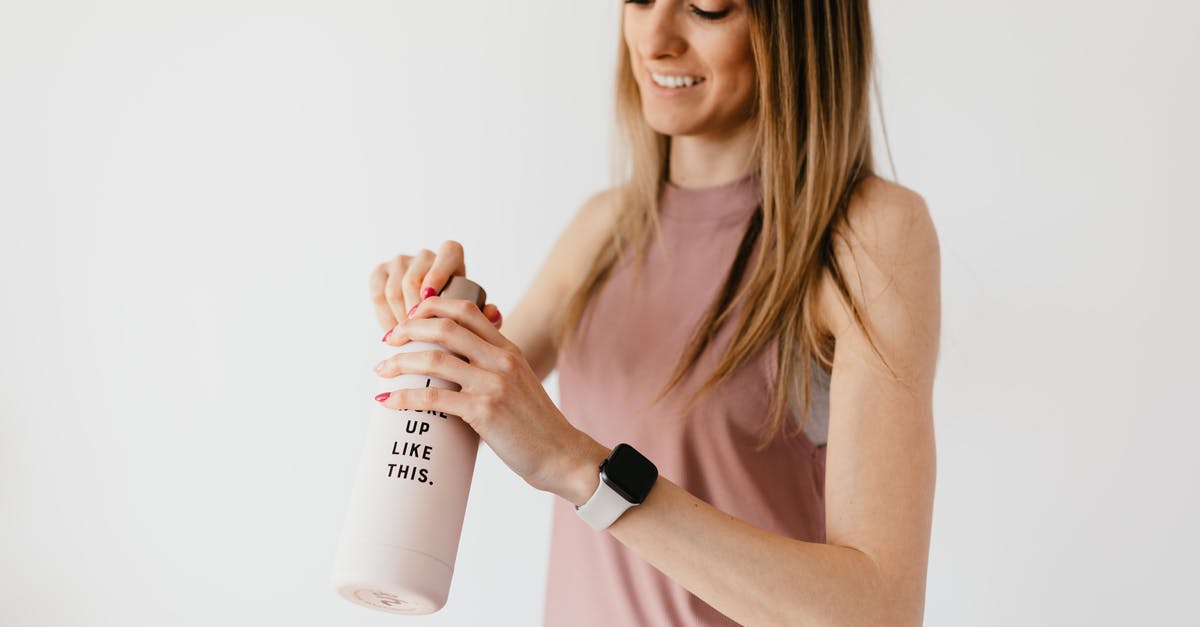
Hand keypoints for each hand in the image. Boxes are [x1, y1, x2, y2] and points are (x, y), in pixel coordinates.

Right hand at [368, 240, 502, 331]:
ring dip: (399, 317)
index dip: (438, 274)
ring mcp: (400, 262)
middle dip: (414, 310)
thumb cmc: (459, 317)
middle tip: (419, 336)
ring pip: (394, 289)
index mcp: (451, 256)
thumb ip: (486, 316)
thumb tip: (492, 314)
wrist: (433, 315)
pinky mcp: (380, 273)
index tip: (430, 300)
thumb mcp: (474, 315)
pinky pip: (377, 294)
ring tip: (408, 341)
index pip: (447, 253)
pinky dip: (384, 316)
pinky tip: (392, 333)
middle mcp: (425, 255)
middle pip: (414, 278)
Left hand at [374, 294, 602, 499]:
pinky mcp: (484, 411)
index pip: (467, 310)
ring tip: (381, 369)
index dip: (432, 307)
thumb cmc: (537, 426)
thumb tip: (456, 369)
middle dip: (408, 329)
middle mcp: (501, 360)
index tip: (410, 316)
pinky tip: (388, 400)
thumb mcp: (520, 384)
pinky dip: (405, 396)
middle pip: (445, 327)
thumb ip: (493, 369)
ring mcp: (493, 384)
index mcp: (509, 349)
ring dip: (400, 361)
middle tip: (387, 339)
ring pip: (435, 359)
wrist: (562, 456)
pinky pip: (434, 397)